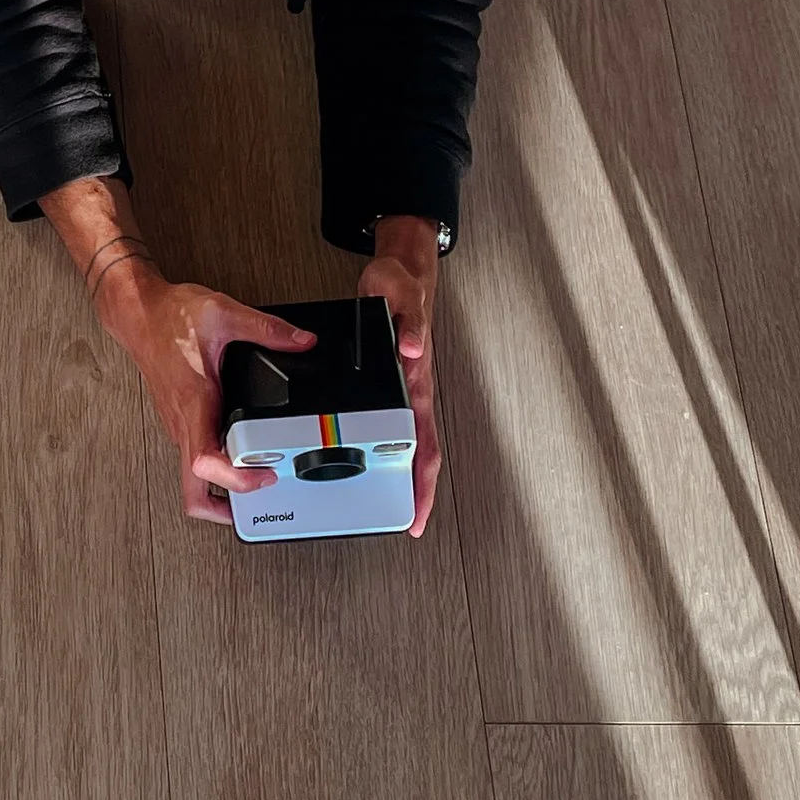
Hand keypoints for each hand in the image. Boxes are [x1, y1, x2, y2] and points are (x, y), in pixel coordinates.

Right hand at [94, 260, 315, 524]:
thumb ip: (267, 329)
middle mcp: (183, 422)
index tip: (262, 477)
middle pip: (192, 488)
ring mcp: (178, 425)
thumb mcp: (223, 314)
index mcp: (193, 402)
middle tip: (262, 494)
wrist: (138, 313)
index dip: (232, 482)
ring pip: (194, 477)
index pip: (204, 463)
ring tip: (259, 478)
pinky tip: (239, 456)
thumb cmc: (168, 317)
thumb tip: (302, 342)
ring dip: (223, 488)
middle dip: (224, 507)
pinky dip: (217, 470)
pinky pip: (197, 458)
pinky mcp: (180, 421)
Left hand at [358, 215, 443, 535]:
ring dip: (403, 476)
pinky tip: (374, 464)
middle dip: (418, 493)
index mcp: (417, 382)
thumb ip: (406, 323)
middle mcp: (413, 393)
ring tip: (389, 505)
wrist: (401, 276)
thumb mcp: (397, 297)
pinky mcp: (392, 386)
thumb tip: (411, 351)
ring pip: (408, 444)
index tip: (418, 513)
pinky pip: (392, 425)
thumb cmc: (400, 288)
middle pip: (421, 455)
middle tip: (411, 523)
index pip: (425, 444)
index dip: (423, 483)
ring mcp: (404, 392)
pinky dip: (388, 450)